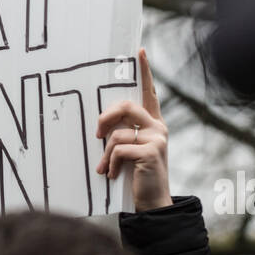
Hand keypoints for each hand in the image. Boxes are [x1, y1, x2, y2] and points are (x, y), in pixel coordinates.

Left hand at [95, 49, 172, 211]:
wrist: (152, 202)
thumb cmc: (137, 175)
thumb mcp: (131, 151)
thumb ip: (123, 134)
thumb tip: (101, 124)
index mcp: (153, 123)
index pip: (149, 92)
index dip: (145, 71)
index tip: (139, 51)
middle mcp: (158, 127)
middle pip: (126, 106)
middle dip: (105, 118)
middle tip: (96, 134)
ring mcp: (156, 138)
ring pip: (117, 134)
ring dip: (105, 154)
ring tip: (104, 168)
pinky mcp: (151, 152)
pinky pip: (119, 149)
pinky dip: (111, 163)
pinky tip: (112, 175)